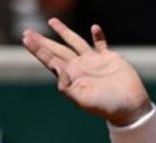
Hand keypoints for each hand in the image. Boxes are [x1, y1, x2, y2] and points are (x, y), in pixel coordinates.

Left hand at [22, 19, 152, 126]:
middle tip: (27, 32)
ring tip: (52, 21)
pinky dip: (98, 36)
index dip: (38, 49)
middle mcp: (80, 67)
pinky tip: (94, 28)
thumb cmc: (106, 107)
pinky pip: (101, 44)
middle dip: (43, 42)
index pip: (51, 60)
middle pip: (58, 50)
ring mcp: (94, 62)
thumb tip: (55, 68)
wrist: (129, 108)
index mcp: (72, 77)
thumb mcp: (83, 100)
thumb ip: (67, 86)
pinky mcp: (109, 58)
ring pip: (75, 42)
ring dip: (64, 32)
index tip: (26, 39)